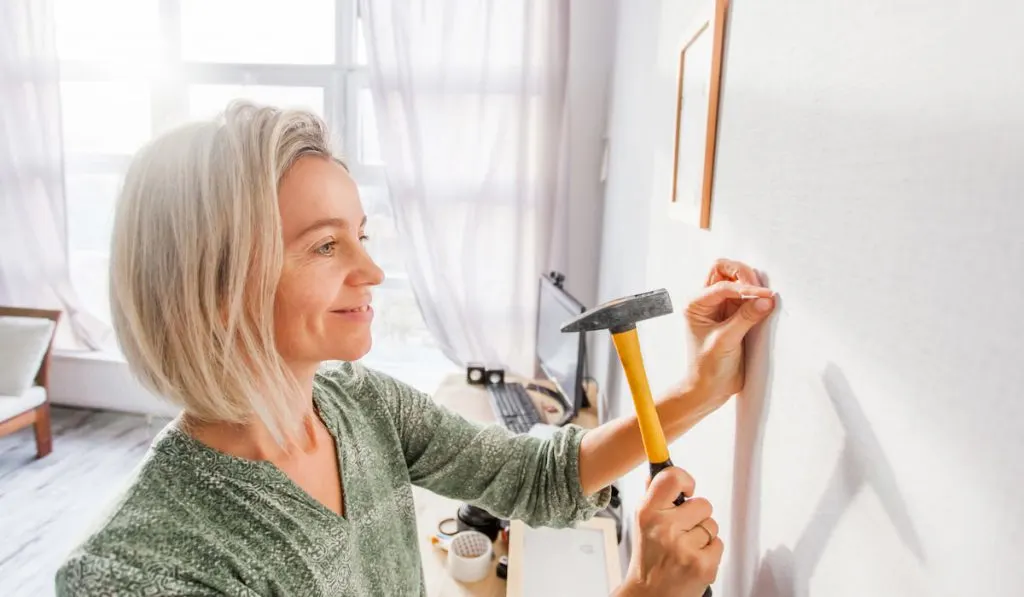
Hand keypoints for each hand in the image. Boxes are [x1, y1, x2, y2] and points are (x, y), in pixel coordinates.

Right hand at [620, 467, 721, 596]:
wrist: (649, 596)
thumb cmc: (649, 560)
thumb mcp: (642, 525)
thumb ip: (652, 497)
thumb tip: (658, 470)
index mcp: (648, 514)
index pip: (672, 478)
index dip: (685, 479)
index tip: (687, 488)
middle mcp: (665, 529)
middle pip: (703, 503)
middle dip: (697, 515)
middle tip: (683, 530)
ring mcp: (685, 548)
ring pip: (712, 525)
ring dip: (704, 535)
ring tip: (686, 547)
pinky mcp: (703, 565)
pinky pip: (719, 543)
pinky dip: (710, 551)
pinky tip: (694, 558)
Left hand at [683, 258, 774, 409]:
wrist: (710, 388)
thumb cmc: (708, 367)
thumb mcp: (725, 341)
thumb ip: (745, 318)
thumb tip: (766, 299)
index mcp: (695, 304)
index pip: (722, 285)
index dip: (745, 288)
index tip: (765, 295)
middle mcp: (706, 301)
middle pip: (724, 270)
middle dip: (744, 275)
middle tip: (761, 292)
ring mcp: (721, 306)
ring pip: (736, 279)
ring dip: (751, 284)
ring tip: (765, 297)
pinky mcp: (735, 314)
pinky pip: (746, 296)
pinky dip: (756, 295)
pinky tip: (766, 303)